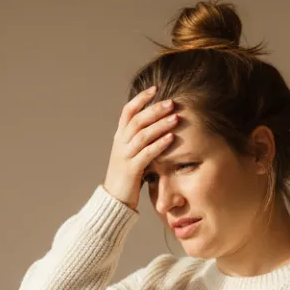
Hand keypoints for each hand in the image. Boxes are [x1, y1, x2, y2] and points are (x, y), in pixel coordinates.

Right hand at [103, 85, 179, 211]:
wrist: (114, 200)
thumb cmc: (126, 177)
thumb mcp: (130, 154)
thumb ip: (139, 140)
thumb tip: (156, 126)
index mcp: (119, 137)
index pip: (128, 111)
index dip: (140, 98)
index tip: (155, 89)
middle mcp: (120, 143)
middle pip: (137, 120)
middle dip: (155, 109)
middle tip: (172, 103)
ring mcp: (124, 156)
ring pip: (142, 135)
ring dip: (160, 125)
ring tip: (176, 118)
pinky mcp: (131, 170)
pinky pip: (146, 153)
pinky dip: (159, 144)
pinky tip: (171, 138)